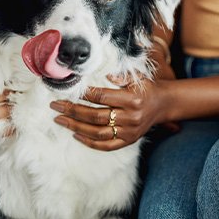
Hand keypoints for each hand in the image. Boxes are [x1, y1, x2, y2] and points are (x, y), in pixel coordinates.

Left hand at [50, 76, 170, 150]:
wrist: (163, 104)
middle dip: (73, 111)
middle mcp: (130, 117)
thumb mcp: (137, 77)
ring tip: (60, 120)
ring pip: (97, 132)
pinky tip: (75, 134)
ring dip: (76, 126)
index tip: (69, 91)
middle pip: (96, 116)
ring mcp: (129, 132)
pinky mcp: (128, 141)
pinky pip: (106, 145)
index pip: (102, 97)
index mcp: (132, 99)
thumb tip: (103, 73)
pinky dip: (89, 142)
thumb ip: (120, 75)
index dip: (84, 94)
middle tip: (56, 106)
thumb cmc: (146, 88)